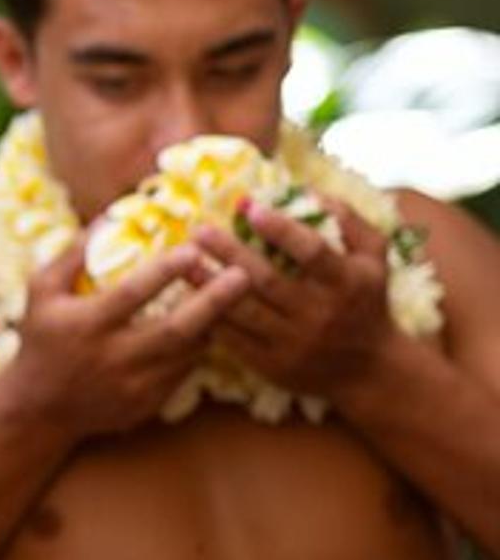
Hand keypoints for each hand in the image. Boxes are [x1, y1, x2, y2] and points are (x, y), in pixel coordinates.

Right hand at [0, 234, 248, 437]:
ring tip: (236, 298)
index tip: (194, 249)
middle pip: (175, 329)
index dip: (166, 271)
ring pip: (187, 353)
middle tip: (244, 275)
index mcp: (88, 325)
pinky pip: (183, 373)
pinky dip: (198, 349)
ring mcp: (132, 386)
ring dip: (214, 324)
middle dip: (213, 301)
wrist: (38, 408)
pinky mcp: (146, 404)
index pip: (133, 294)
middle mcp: (113, 358)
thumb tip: (107, 216)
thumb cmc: (40, 340)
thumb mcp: (41, 292)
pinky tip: (209, 329)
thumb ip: (71, 255)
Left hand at [192, 197, 394, 397]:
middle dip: (230, 253)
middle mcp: (320, 314)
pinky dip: (210, 316)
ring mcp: (293, 343)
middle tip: (200, 230)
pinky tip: (188, 297)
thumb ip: (347, 220)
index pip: (312, 252)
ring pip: (244, 311)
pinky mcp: (271, 365)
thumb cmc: (366, 299)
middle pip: (267, 280)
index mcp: (347, 283)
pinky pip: (234, 339)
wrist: (368, 369)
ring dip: (209, 285)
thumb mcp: (373, 256)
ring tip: (185, 261)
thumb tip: (306, 191)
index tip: (250, 208)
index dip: (282, 229)